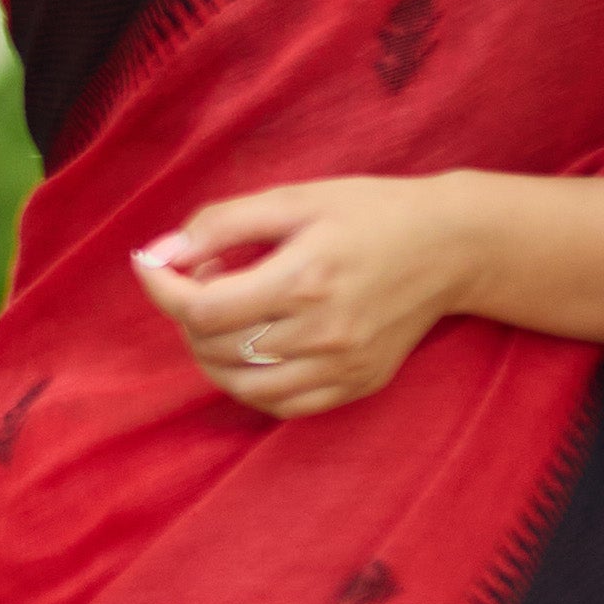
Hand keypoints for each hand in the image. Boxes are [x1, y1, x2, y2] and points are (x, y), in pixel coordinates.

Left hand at [131, 176, 476, 415]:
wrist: (451, 247)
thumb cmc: (370, 212)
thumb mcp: (295, 198)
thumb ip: (222, 223)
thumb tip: (161, 253)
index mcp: (304, 279)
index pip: (202, 309)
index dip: (163, 290)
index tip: (152, 265)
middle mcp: (322, 332)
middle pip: (215, 349)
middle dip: (188, 314)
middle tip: (205, 277)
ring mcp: (341, 367)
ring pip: (241, 385)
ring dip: (210, 353)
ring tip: (224, 314)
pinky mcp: (355, 385)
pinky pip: (280, 405)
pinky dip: (249, 383)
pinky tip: (251, 349)